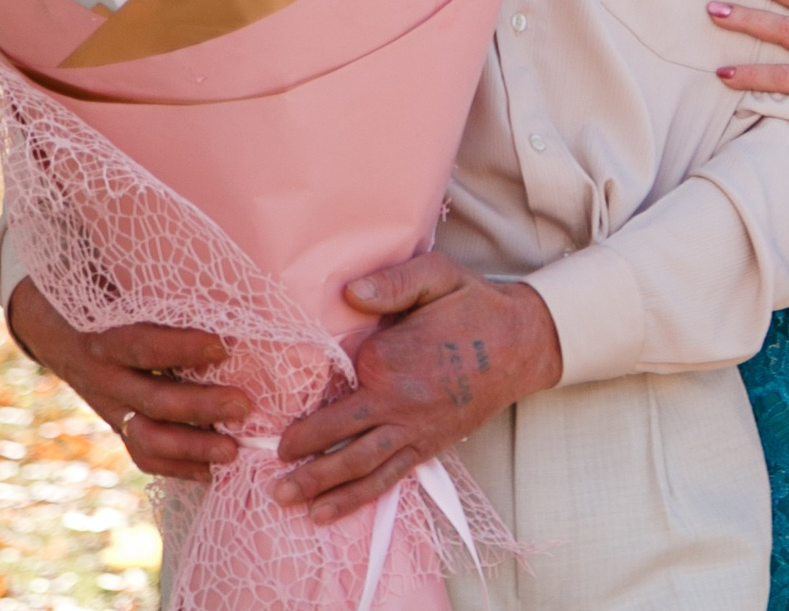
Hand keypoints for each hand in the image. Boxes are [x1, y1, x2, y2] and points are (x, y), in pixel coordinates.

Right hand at [8, 277, 249, 482]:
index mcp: (104, 336)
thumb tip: (223, 283)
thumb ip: (158, 287)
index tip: (223, 347)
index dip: (180, 349)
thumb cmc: (103, 292)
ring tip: (231, 451)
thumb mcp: (118, 283)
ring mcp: (109, 406)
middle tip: (244, 406)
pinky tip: (210, 474)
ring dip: (191, 447)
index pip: (142, 346)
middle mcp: (104, 377)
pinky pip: (142, 454)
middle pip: (152, 400)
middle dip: (200, 407)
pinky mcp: (116, 425)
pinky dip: (176, 467)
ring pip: (147, 437)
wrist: (53, 326)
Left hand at [273, 253, 561, 524]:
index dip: (298, 397)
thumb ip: (393, 283)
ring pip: (358, 466)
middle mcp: (398, 403)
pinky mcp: (429, 446)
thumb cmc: (474, 306)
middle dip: (298, 458)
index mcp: (390, 360)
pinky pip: (388, 478)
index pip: (331, 384)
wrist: (524, 342)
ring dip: (319, 485)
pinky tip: (328, 512)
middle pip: (337, 437)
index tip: (266, 408)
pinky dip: (356, 498)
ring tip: (285, 500)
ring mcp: (414, 430)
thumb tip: (350, 291)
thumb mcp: (438, 276)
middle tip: (264, 472)